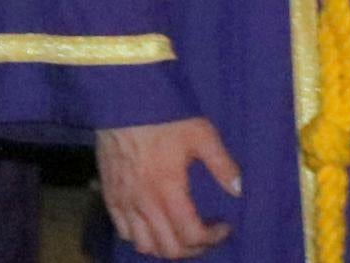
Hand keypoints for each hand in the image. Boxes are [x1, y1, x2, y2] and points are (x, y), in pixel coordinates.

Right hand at [97, 116, 242, 256]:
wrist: (124, 102)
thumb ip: (222, 164)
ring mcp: (124, 203)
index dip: (212, 238)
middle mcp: (144, 203)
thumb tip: (239, 190)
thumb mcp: (201, 134)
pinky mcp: (110, 197)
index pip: (191, 234)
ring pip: (145, 246)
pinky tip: (154, 224)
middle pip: (168, 249)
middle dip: (193, 249)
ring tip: (181, 234)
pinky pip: (124, 232)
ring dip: (166, 247)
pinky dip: (141, 237)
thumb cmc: (164, 116)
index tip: (224, 227)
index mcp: (168, 190)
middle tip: (206, 235)